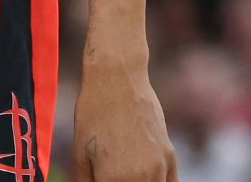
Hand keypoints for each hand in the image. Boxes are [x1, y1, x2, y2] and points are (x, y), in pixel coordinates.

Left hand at [75, 55, 176, 181]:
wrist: (117, 78)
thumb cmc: (92, 113)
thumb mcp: (80, 154)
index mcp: (114, 179)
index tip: (98, 178)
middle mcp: (142, 178)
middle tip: (110, 173)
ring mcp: (160, 168)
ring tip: (123, 172)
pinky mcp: (170, 156)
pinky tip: (146, 176)